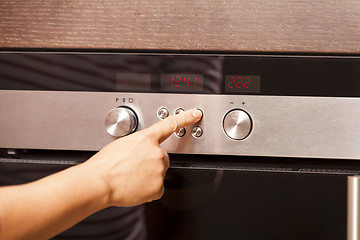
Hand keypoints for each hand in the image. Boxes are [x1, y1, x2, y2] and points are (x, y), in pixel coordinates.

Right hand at [83, 108, 202, 206]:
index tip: (195, 114)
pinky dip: (148, 189)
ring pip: (159, 172)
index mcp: (147, 138)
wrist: (99, 182)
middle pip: (163, 157)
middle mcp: (157, 153)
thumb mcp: (123, 144)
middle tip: (134, 167)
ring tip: (131, 176)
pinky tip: (135, 186)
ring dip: (149, 175)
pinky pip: (157, 188)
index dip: (185, 118)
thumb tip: (142, 152)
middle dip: (151, 162)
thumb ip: (139, 145)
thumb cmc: (106, 164)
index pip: (170, 124)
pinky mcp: (158, 187)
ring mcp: (159, 170)